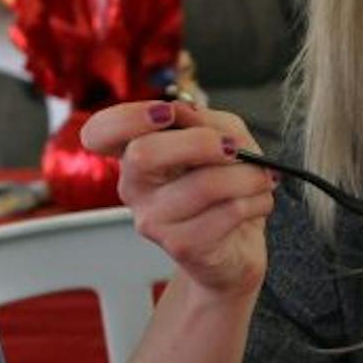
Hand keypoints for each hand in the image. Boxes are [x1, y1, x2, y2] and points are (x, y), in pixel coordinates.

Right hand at [81, 99, 277, 299]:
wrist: (237, 248)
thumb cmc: (226, 187)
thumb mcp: (224, 138)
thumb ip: (208, 121)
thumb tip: (189, 114)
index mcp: (136, 154)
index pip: (100, 133)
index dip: (127, 117)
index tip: (168, 113)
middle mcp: (134, 187)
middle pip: (143, 153)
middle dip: (200, 142)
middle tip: (234, 148)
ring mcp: (154, 220)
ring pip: (203, 184)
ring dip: (247, 176)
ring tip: (262, 178)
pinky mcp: (182, 245)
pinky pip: (228, 212)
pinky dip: (257, 200)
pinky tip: (259, 202)